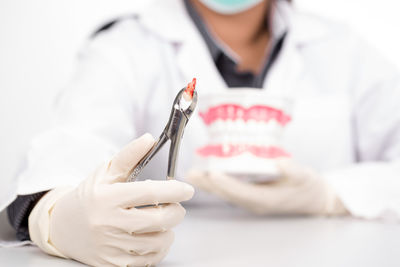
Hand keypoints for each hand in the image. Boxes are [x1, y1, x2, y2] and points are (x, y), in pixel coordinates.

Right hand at [29, 134, 193, 266]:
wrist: (63, 228)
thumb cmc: (90, 196)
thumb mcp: (106, 172)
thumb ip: (130, 155)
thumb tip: (150, 138)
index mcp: (107, 198)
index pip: (149, 193)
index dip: (174, 191)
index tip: (188, 189)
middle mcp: (108, 224)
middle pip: (159, 220)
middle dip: (176, 211)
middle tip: (175, 206)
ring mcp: (111, 247)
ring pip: (158, 242)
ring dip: (168, 230)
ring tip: (161, 221)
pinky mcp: (112, 264)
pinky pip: (149, 260)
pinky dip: (158, 249)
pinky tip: (153, 237)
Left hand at [186, 159, 346, 215]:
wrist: (317, 199)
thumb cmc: (310, 187)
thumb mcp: (305, 176)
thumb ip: (292, 170)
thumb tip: (278, 162)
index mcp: (267, 200)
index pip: (242, 192)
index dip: (226, 183)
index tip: (213, 173)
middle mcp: (255, 203)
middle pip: (227, 194)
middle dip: (209, 184)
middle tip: (191, 173)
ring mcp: (252, 201)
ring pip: (226, 193)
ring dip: (209, 184)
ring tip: (193, 174)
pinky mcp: (252, 196)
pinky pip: (231, 190)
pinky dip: (219, 182)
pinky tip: (209, 174)